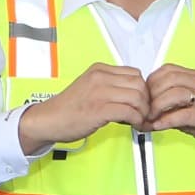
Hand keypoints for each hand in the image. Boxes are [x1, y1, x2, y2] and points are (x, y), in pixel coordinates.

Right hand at [16, 63, 151, 153]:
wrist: (48, 120)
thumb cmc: (68, 108)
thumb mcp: (89, 86)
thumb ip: (109, 85)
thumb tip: (134, 94)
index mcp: (99, 70)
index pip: (135, 74)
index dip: (143, 89)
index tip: (140, 102)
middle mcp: (100, 77)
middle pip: (140, 84)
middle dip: (146, 101)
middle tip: (142, 112)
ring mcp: (99, 93)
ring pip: (137, 97)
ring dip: (142, 112)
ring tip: (137, 120)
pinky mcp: (99, 110)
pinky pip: (129, 112)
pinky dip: (136, 120)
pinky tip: (133, 125)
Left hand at [143, 65, 194, 163]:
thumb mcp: (190, 107)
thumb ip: (171, 104)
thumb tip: (147, 107)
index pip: (167, 70)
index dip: (151, 82)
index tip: (144, 96)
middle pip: (168, 79)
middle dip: (151, 95)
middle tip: (144, 109)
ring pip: (173, 93)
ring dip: (156, 107)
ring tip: (150, 119)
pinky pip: (182, 113)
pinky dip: (166, 120)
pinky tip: (159, 126)